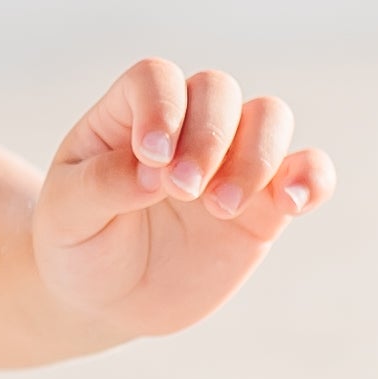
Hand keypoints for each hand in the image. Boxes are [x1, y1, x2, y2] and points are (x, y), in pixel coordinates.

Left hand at [33, 58, 332, 339]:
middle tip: (182, 192)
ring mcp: (229, 161)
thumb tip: (153, 173)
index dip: (161, 108)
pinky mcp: (264, 205)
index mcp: (128, 115)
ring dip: (256, 156)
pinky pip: (307, 171)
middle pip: (218, 90)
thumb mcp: (65, 217)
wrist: (106, 299)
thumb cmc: (77, 244)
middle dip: (207, 138)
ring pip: (270, 117)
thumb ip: (102, 185)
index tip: (150, 160)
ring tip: (222, 207)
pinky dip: (312, 178)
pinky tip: (292, 203)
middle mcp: (185, 127)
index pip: (156, 78)